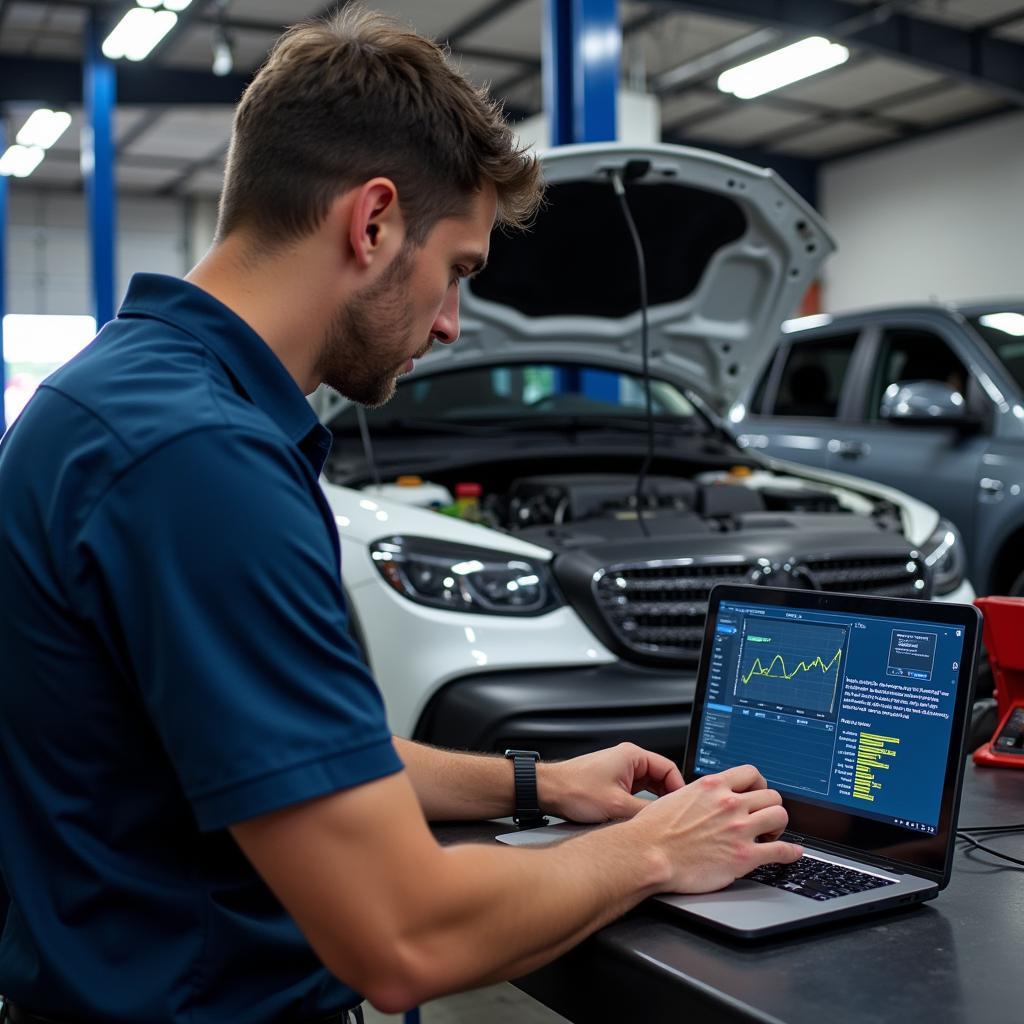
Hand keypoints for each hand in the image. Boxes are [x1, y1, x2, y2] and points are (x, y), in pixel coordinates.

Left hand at [537, 742, 683, 822]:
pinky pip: (637, 793)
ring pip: (650, 788)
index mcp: (632, 756)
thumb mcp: (617, 807)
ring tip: (659, 821)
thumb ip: (646, 813)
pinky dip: (642, 806)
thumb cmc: (574, 790)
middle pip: (662, 779)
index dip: (679, 790)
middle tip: (674, 818)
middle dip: (668, 798)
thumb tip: (666, 821)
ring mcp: (620, 771)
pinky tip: (643, 820)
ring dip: (654, 804)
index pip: (670, 769)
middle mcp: (627, 760)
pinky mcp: (613, 783)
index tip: (683, 808)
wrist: (548, 792)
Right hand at [624, 763, 802, 893]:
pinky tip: (792, 853)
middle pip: (771, 795)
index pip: (751, 773)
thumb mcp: (675, 797)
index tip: (757, 793)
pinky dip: (791, 852)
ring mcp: (739, 829)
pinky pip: (781, 850)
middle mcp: (729, 804)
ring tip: (771, 834)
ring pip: (779, 816)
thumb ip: (697, 795)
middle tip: (763, 817)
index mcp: (711, 786)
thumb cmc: (653, 830)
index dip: (758, 784)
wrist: (647, 854)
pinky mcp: (744, 856)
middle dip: (770, 806)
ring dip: (779, 826)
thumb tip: (702, 799)